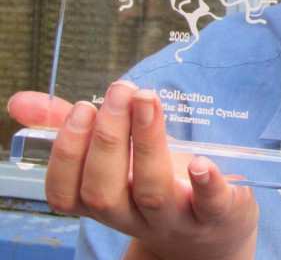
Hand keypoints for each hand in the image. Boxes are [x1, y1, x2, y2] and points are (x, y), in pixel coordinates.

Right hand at [8, 84, 258, 259]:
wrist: (213, 230)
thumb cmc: (159, 181)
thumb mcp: (117, 158)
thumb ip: (73, 129)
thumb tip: (23, 101)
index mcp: (104, 202)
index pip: (66, 194)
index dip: (67, 154)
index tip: (81, 108)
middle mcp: (133, 215)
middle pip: (105, 191)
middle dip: (108, 138)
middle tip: (120, 91)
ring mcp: (175, 217)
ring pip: (152, 191)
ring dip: (147, 143)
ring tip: (147, 100)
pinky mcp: (217, 213)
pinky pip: (209, 204)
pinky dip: (206, 183)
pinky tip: (202, 161)